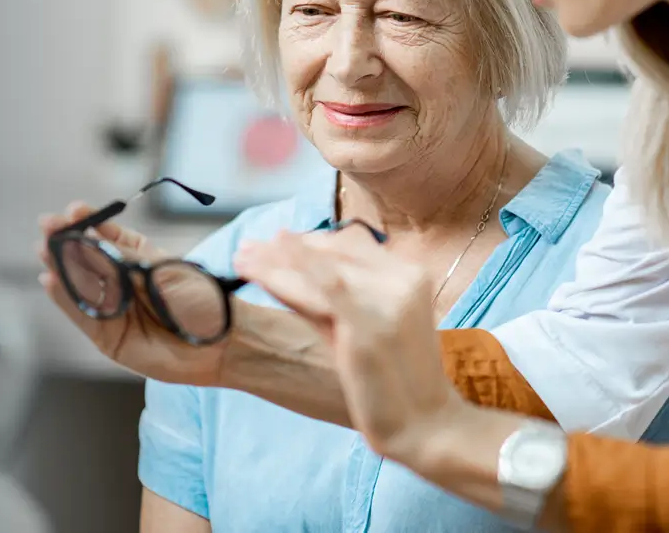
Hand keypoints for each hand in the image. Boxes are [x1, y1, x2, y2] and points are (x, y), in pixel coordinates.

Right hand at [36, 203, 229, 386]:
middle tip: (48, 228)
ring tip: (45, 250)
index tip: (73, 211)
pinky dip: (65, 298)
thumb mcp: (160, 271)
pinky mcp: (109, 337)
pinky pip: (82, 316)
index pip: (104, 237)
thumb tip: (88, 240)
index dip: (87, 223)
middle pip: (85, 261)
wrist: (221, 342)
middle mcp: (121, 283)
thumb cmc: (200, 300)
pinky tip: (51, 280)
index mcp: (136, 259)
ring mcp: (113, 310)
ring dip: (60, 268)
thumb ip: (123, 261)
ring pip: (80, 286)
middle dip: (65, 243)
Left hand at [233, 228, 467, 461]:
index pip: (351, 243)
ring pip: (318, 265)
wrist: (427, 425)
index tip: (277, 244)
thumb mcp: (372, 327)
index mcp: (410, 273)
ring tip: (240, 255)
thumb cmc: (397, 381)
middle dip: (286, 248)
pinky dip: (282, 271)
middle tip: (248, 246)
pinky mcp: (365, 322)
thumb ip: (340, 300)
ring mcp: (385, 298)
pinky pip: (317, 287)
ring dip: (274, 258)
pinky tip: (253, 267)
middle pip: (332, 250)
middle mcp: (401, 277)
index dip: (310, 243)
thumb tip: (294, 277)